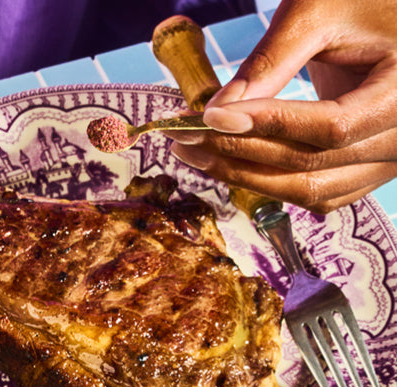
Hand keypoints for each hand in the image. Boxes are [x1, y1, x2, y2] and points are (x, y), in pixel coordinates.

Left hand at [170, 0, 396, 211]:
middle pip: (313, 166)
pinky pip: (314, 193)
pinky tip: (226, 162)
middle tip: (185, 138)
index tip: (211, 118)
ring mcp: (386, 162)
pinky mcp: (364, 171)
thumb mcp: (319, 11)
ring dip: (246, 176)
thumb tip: (214, 113)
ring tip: (195, 153)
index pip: (331, 128)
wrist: (389, 11)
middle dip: (241, 155)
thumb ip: (270, 62)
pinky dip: (268, 182)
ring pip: (309, 189)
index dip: (267, 126)